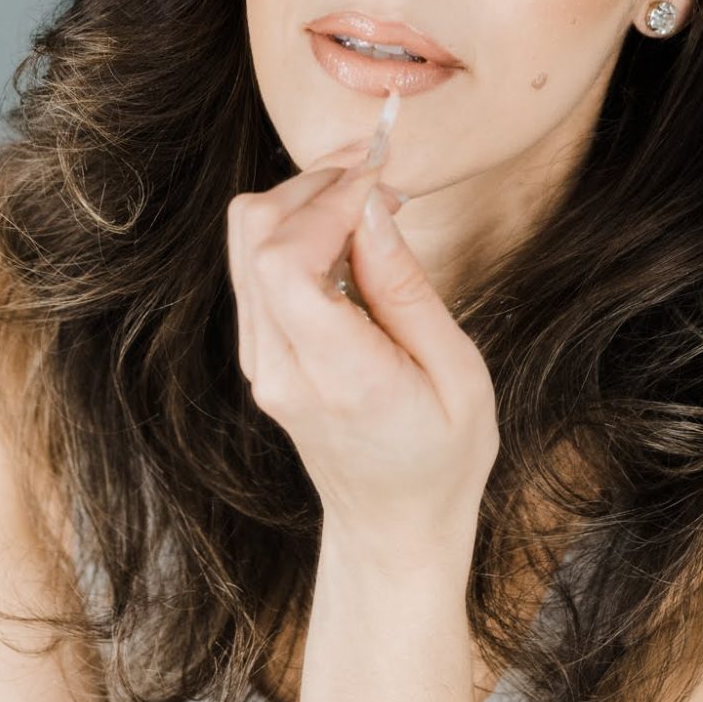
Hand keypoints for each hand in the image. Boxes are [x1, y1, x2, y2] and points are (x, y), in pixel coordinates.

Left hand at [226, 135, 500, 571]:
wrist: (395, 524)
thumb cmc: (443, 455)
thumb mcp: (456, 371)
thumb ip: (404, 287)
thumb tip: (369, 207)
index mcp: (335, 377)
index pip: (285, 261)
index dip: (326, 202)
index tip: (381, 182)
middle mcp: (277, 367)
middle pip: (253, 235)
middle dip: (312, 186)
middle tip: (379, 177)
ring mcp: (258, 362)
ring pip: (246, 242)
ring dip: (302, 202)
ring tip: (371, 201)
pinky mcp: (258, 353)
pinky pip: (257, 267)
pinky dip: (296, 231)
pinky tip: (350, 235)